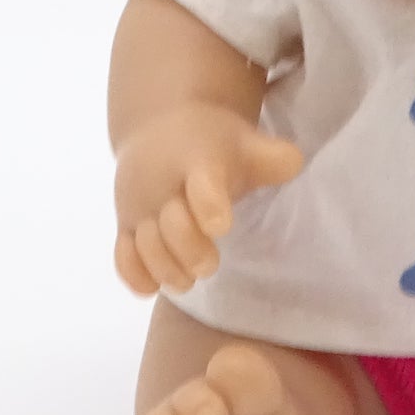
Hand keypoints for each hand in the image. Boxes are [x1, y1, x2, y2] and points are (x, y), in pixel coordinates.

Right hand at [113, 102, 303, 295]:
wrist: (159, 127)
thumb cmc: (214, 144)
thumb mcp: (244, 142)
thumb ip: (272, 158)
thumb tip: (292, 163)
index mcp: (199, 161)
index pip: (203, 183)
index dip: (209, 204)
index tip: (220, 226)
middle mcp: (163, 185)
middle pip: (171, 225)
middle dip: (189, 250)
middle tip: (209, 266)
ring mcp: (140, 206)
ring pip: (145, 245)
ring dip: (165, 268)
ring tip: (186, 282)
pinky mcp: (126, 224)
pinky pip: (122, 254)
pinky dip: (134, 274)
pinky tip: (152, 286)